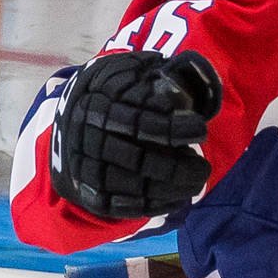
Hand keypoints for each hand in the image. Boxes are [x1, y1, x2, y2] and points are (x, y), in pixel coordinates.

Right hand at [50, 50, 222, 219]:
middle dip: (176, 167)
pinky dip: (155, 205)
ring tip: (197, 180)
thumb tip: (192, 77)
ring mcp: (85, 166)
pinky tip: (180, 199)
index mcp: (97, 104)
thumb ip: (163, 73)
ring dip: (170, 188)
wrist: (73, 121)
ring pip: (130, 185)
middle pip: (135, 159)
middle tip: (204, 168)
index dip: (171, 128)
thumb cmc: (117, 92)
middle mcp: (86, 137)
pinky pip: (122, 205)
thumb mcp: (133, 72)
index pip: (137, 122)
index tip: (200, 129)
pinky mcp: (89, 191)